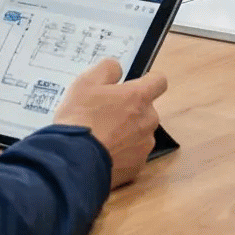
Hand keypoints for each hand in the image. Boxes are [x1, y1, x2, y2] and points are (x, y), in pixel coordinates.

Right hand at [51, 59, 169, 187]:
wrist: (75, 161)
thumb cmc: (80, 119)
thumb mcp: (86, 83)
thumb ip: (107, 69)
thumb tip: (117, 68)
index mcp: (139, 97)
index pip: (159, 81)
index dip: (148, 80)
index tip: (134, 85)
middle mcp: (148, 120)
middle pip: (147, 110)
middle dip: (131, 111)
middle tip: (106, 115)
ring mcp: (144, 145)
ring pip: (140, 133)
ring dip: (127, 133)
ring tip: (102, 137)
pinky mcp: (137, 166)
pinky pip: (132, 154)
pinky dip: (122, 153)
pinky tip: (103, 153)